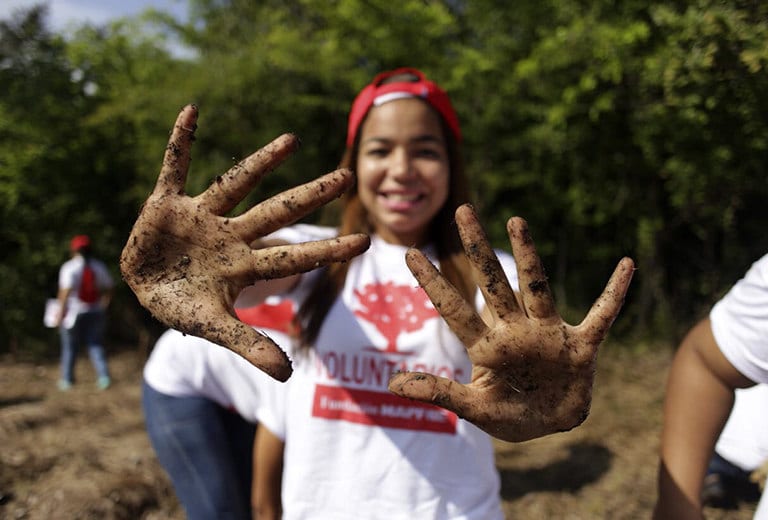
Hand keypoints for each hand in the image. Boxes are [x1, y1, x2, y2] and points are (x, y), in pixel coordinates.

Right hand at [120, 105, 368, 380]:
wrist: (144, 289)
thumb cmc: (184, 307)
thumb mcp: (214, 328)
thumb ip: (250, 345)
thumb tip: (287, 375)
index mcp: (244, 265)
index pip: (293, 256)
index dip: (326, 250)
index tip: (364, 240)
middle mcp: (230, 235)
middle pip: (276, 212)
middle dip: (309, 197)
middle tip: (346, 177)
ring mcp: (201, 217)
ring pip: (236, 184)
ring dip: (261, 163)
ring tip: (292, 140)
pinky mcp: (168, 203)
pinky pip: (174, 166)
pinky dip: (181, 142)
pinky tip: (191, 111)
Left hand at [388, 204, 634, 441]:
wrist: (552, 425)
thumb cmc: (511, 414)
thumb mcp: (474, 408)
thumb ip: (439, 392)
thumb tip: (391, 385)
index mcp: (487, 346)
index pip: (455, 309)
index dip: (433, 283)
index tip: (410, 254)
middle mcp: (516, 331)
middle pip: (493, 284)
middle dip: (477, 250)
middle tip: (462, 211)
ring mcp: (549, 334)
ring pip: (537, 288)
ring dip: (528, 256)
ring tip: (515, 221)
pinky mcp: (581, 346)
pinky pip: (602, 316)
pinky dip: (615, 294)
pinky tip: (627, 265)